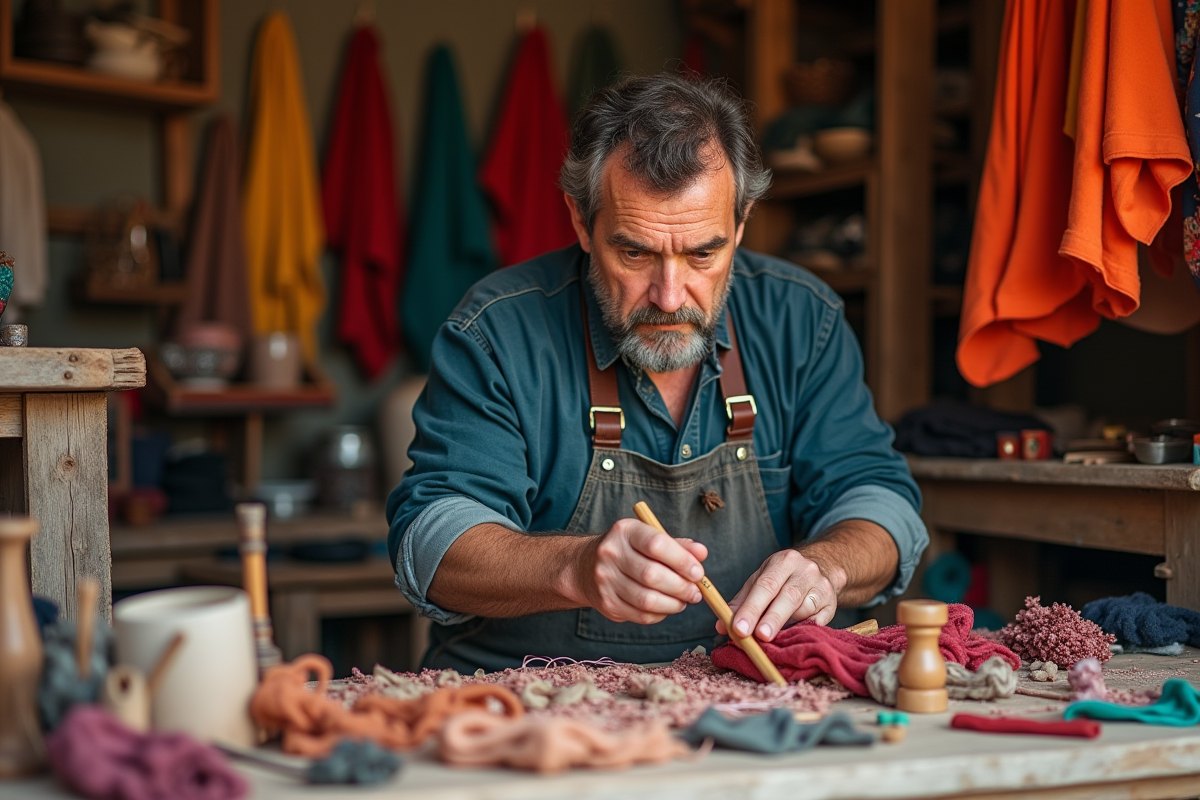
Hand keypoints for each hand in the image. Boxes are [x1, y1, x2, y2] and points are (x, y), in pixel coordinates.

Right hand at [575, 519, 707, 624]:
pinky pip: (640, 615)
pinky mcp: (606, 603)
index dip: (682, 561)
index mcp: (625, 531)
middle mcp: (610, 554)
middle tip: (695, 592)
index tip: (698, 573)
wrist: (585, 566)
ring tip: (684, 601)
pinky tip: (666, 607)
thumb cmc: (628, 550)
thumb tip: (702, 553)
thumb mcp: (648, 538)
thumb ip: (677, 545)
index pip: (657, 544)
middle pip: (652, 575)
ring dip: (673, 604)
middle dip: (681, 587)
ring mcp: (605, 580)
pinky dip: (660, 614)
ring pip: (647, 600)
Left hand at [715, 549, 841, 640]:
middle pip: (787, 597)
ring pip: (804, 610)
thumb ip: (741, 602)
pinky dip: (802, 631)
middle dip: (770, 619)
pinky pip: (817, 622)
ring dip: (784, 628)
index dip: (752, 608)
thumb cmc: (783, 579)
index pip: (765, 584)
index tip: (739, 628)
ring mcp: (822, 587)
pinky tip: (790, 639)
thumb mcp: (761, 581)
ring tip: (769, 641)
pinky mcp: (832, 605)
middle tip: (757, 637)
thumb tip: (721, 626)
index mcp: (783, 561)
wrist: (823, 569)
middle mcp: (805, 570)